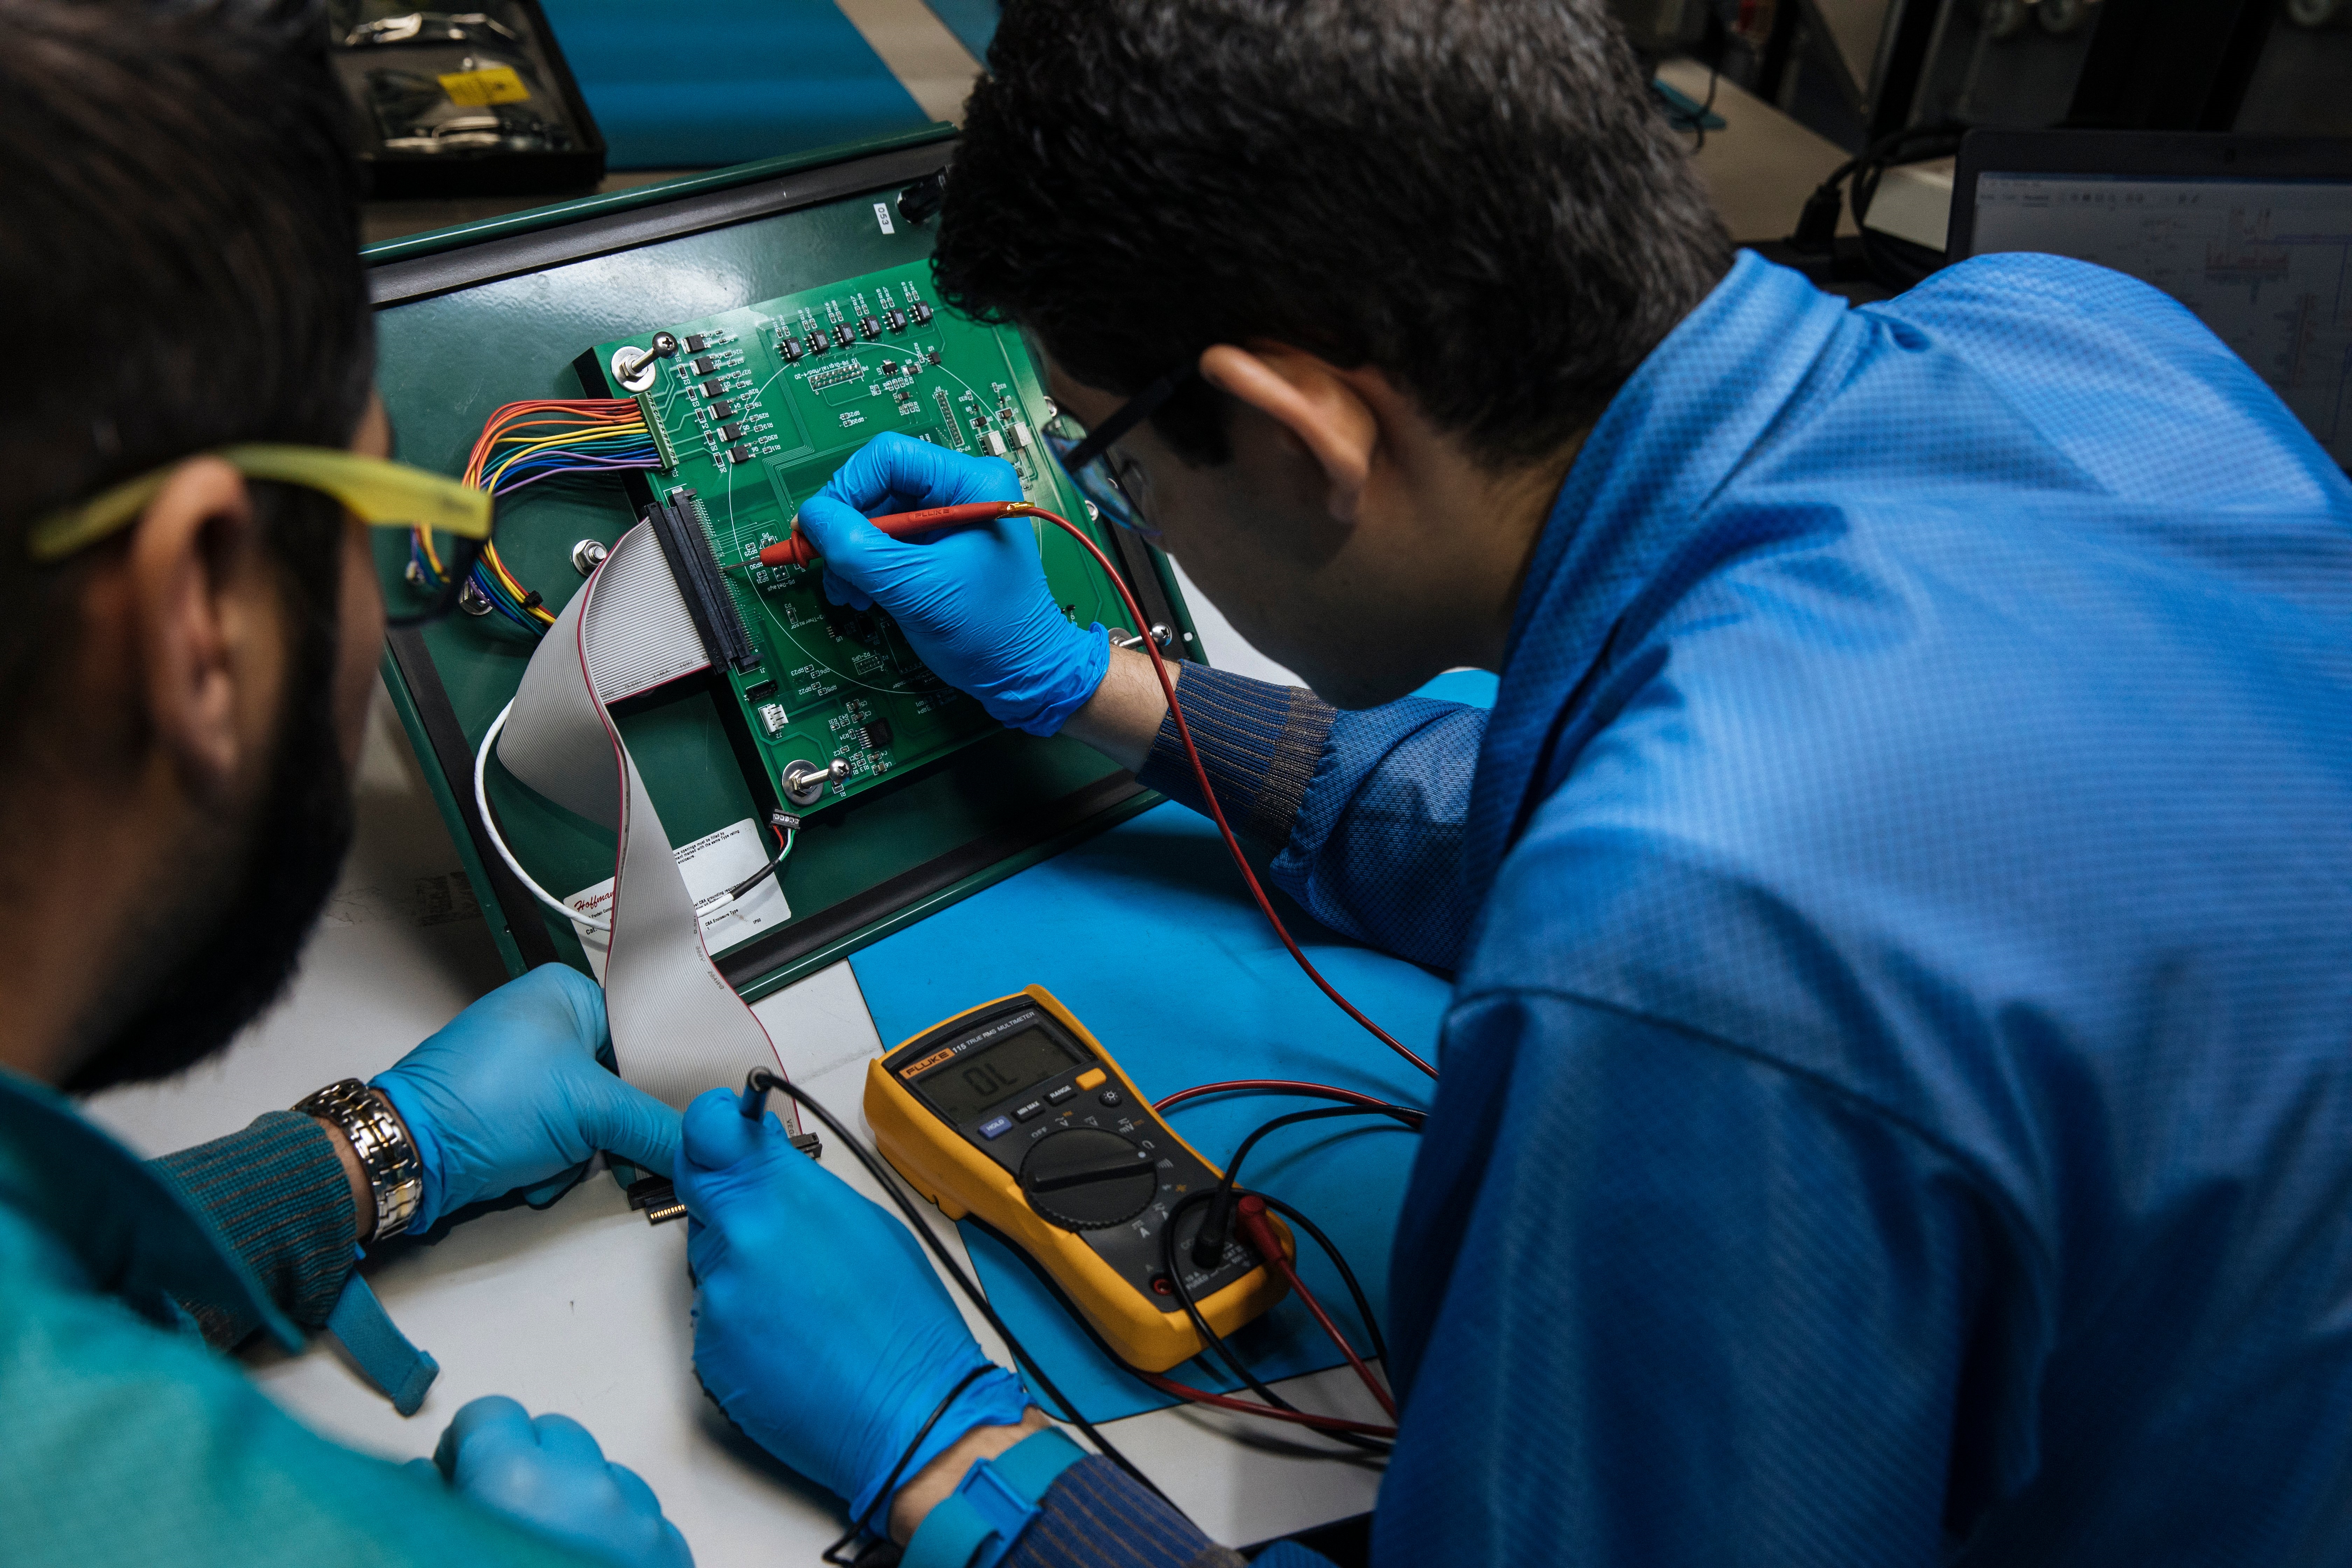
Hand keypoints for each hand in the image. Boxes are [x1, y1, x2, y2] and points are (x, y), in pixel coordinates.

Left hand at [375, 965, 680, 1230]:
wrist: (410, 1153)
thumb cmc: (485, 1102)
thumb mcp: (590, 1112)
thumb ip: (656, 1128)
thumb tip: (702, 1148)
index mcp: (566, 993)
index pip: (645, 1032)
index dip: (665, 1077)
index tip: (684, 1112)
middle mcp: (545, 1023)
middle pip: (621, 1081)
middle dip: (611, 1126)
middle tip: (608, 1142)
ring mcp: (525, 1068)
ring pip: (592, 1117)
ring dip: (579, 1152)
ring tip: (551, 1159)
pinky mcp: (509, 1109)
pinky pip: (560, 1137)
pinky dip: (552, 1163)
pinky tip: (532, 1172)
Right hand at [423, 1396, 690, 1567]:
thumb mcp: (435, 1546)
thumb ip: (426, 1501)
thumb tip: (429, 1475)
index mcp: (517, 1481)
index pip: (491, 1414)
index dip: (467, 1445)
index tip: (456, 1474)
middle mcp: (587, 1487)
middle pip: (554, 1436)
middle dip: (525, 1463)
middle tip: (502, 1515)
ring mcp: (639, 1520)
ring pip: (604, 1472)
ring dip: (577, 1496)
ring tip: (550, 1546)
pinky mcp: (672, 1551)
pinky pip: (643, 1517)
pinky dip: (618, 1532)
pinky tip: (590, 1563)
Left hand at [673, 1087, 1029, 1524]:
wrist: (911, 1413)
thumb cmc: (906, 1324)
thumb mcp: (868, 1224)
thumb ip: (799, 1187)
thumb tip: (765, 1164)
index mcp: (784, 1196)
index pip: (705, 1134)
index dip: (708, 1130)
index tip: (718, 1132)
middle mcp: (742, 1239)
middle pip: (703, 1200)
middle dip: (732, 1211)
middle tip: (781, 1245)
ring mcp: (721, 1298)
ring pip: (712, 1266)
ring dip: (743, 1275)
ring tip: (803, 1309)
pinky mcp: (708, 1350)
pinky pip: (714, 1320)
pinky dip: (742, 1327)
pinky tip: (790, 1343)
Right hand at [798, 432, 1108, 735]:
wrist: (1021, 673)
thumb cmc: (990, 631)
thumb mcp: (912, 587)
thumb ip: (857, 549)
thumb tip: (810, 518)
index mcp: (972, 483)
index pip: (889, 458)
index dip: (846, 488)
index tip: (819, 527)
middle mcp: (961, 490)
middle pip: (878, 486)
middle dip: (846, 529)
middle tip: (822, 563)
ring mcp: (949, 518)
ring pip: (877, 516)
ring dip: (851, 553)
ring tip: (844, 589)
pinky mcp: (938, 545)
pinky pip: (889, 541)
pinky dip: (866, 565)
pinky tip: (859, 592)